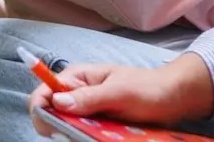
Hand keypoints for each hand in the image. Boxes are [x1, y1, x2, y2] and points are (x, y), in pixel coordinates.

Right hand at [28, 55, 213, 135]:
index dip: (41, 109)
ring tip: (97, 134)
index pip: (44, 91)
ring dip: (74, 134)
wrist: (172, 98)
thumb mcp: (120, 92)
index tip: (51, 125)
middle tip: (80, 134)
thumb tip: (57, 101)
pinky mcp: (95, 125)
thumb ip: (90, 97)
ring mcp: (85, 111)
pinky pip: (81, 134)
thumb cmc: (148, 88)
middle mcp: (76, 94)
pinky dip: (85, 138)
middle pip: (50, 114)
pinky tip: (100, 138)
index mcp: (77, 78)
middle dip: (58, 127)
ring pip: (65, 128)